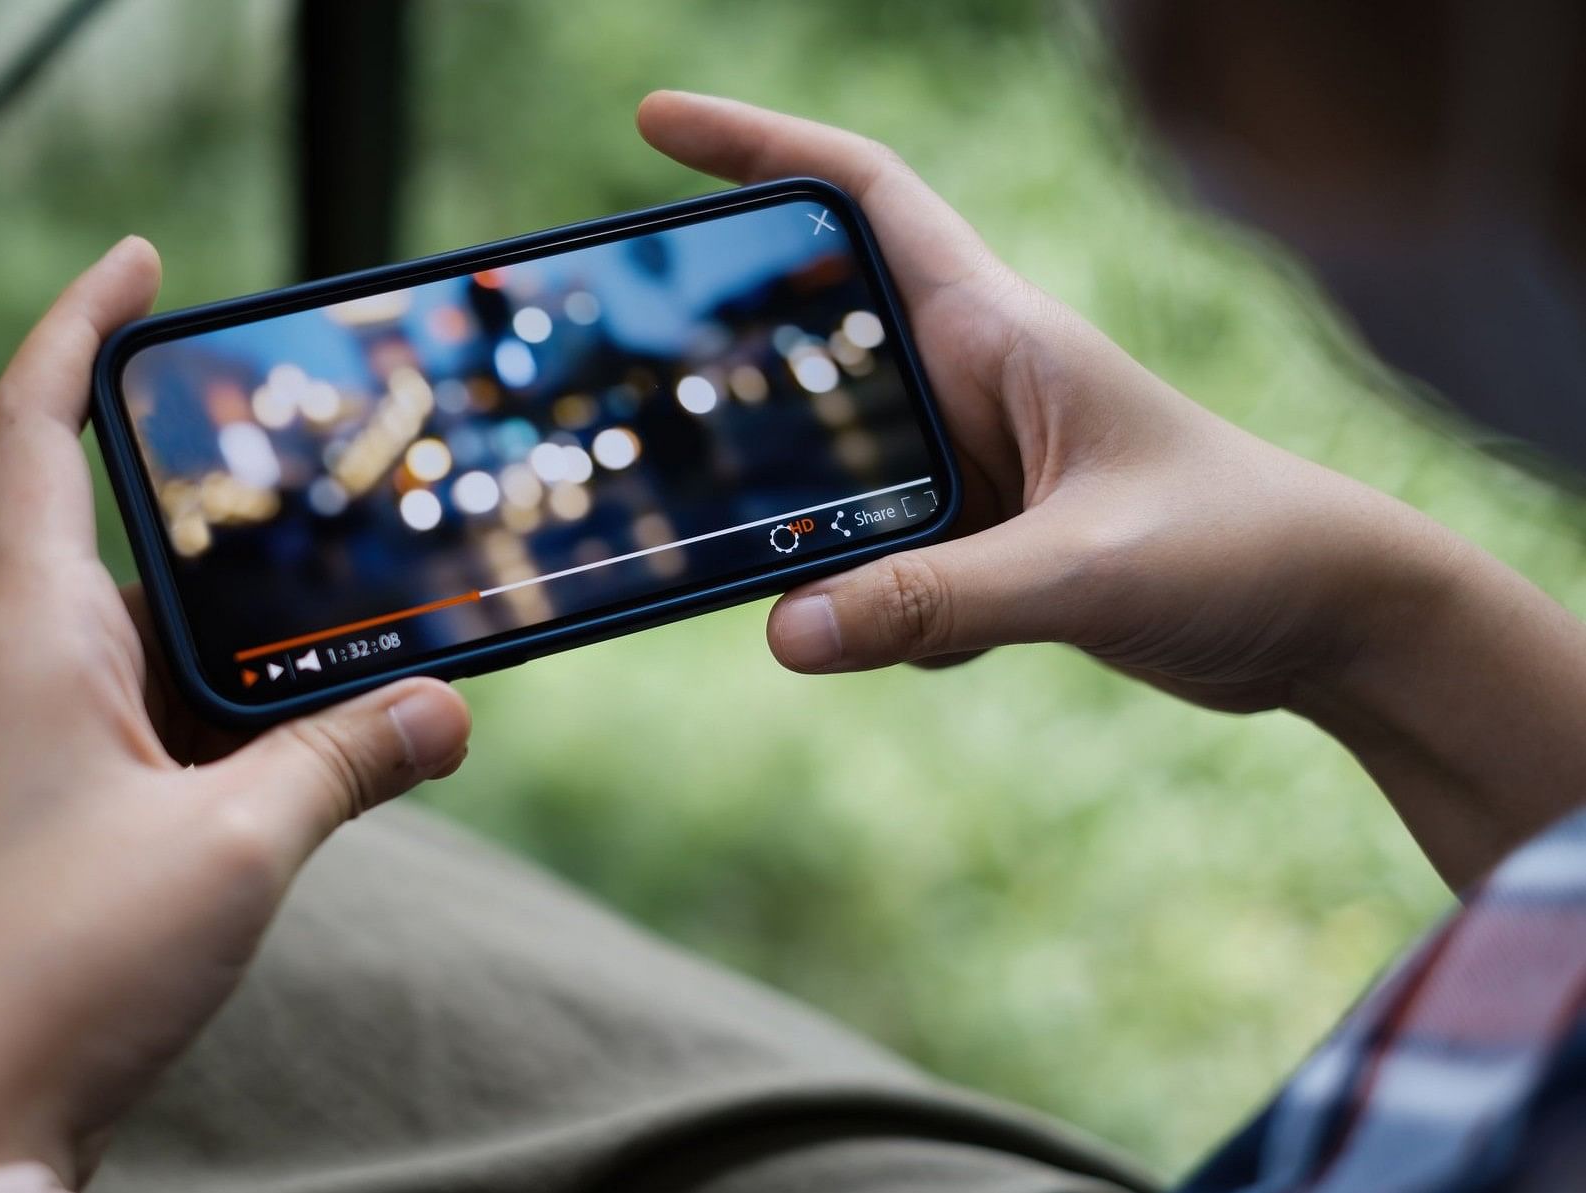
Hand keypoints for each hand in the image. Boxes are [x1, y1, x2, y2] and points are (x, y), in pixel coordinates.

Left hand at [0, 239, 471, 1189]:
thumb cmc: (58, 974)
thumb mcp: (237, 847)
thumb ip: (346, 759)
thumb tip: (447, 708)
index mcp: (32, 634)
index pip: (30, 428)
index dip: (79, 327)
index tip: (141, 261)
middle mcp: (36, 670)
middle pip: (139, 530)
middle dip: (240, 498)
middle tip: (345, 467)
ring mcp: (59, 744)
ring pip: (179, 639)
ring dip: (269, 629)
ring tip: (385, 610)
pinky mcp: (87, 811)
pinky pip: (185, 719)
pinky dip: (259, 710)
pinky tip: (345, 733)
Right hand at [638, 92, 1585, 885]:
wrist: (1333, 622)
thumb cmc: (1243, 550)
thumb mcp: (1084, 571)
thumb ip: (935, 600)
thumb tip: (783, 630)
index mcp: (999, 329)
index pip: (863, 195)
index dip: (758, 145)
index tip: (654, 123)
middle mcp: (973, 379)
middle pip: (815, 332)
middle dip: (736, 362)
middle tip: (648, 396)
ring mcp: (974, 460)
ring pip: (836, 464)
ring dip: (808, 521)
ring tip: (781, 572)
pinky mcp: (984, 536)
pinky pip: (880, 556)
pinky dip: (883, 610)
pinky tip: (947, 652)